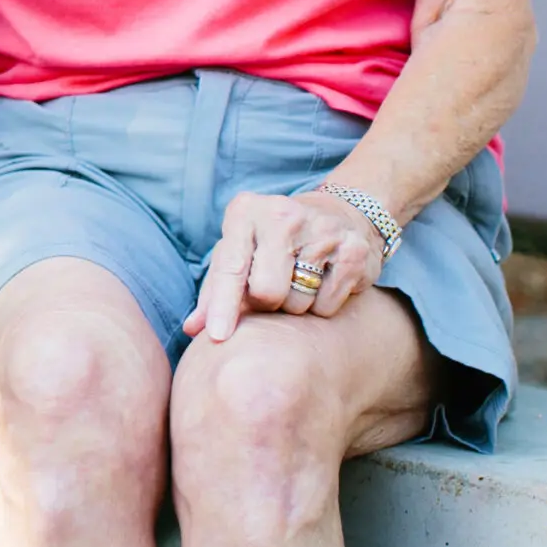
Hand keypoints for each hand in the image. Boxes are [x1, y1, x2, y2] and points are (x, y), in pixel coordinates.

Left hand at [185, 188, 387, 342]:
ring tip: (300, 280)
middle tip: (274, 288)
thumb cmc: (272, 241)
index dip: (222, 305)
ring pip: (298, 304)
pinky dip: (322, 305)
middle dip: (266, 303)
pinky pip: (327, 306)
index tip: (217, 335)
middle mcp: (283, 215)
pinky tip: (324, 280)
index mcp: (245, 211)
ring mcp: (323, 231)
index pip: (231, 267)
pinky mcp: (354, 251)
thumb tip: (192, 329)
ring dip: (295, 306)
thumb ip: (214, 290)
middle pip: (266, 292)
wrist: (337, 214)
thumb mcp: (239, 252)